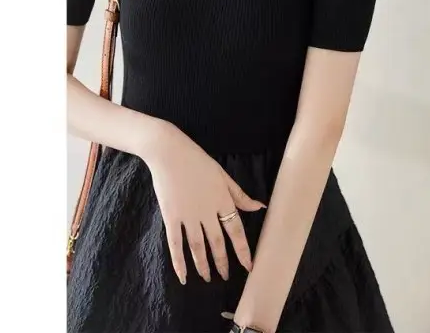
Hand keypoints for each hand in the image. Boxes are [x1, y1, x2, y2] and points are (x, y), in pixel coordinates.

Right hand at [140, 122, 265, 283]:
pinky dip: (179, 261)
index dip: (243, 250)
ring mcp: (188, 215)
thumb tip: (260, 206)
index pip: (236, 230)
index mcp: (222, 200)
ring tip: (207, 278)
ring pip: (198, 247)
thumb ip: (239, 194)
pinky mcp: (171, 217)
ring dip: (203, 264)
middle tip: (226, 276)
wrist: (169, 152)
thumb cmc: (197, 161)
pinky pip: (175, 244)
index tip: (249, 266)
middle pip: (217, 242)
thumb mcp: (222, 175)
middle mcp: (207, 211)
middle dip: (222, 261)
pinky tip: (183, 276)